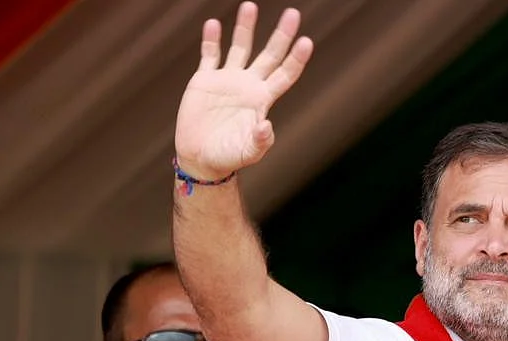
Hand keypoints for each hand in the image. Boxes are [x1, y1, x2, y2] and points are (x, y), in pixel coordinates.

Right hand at [174, 2, 313, 179]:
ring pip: (240, 47)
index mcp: (263, 100)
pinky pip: (210, 55)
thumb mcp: (248, 153)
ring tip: (251, 6)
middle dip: (281, 35)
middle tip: (293, 13)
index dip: (296, 59)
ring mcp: (227, 80)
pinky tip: (214, 24)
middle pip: (270, 54)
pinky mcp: (205, 80)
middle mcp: (249, 85)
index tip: (306, 41)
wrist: (201, 158)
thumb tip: (267, 126)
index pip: (285, 74)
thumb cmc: (228, 158)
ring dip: (245, 27)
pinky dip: (211, 40)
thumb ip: (260, 142)